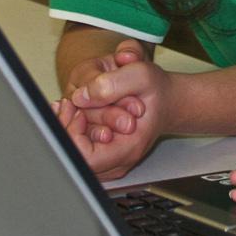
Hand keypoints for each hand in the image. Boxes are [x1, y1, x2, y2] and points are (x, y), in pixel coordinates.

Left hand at [55, 56, 176, 179]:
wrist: (165, 99)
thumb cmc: (156, 90)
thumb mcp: (140, 75)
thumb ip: (110, 84)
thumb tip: (81, 97)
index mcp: (130, 146)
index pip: (84, 156)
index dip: (73, 131)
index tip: (80, 108)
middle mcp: (118, 160)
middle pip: (74, 155)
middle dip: (70, 123)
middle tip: (77, 100)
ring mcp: (108, 161)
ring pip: (72, 152)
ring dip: (70, 124)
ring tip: (81, 103)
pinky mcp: (100, 154)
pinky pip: (75, 148)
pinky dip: (71, 126)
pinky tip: (78, 109)